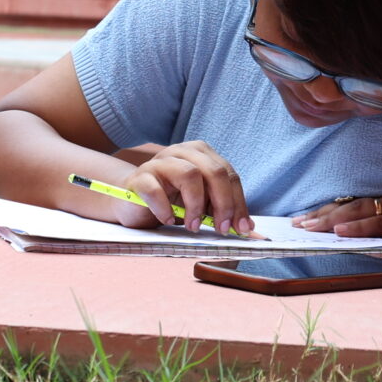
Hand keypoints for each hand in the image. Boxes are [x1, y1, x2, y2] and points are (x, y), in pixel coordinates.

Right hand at [120, 141, 247, 233]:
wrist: (132, 202)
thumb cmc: (170, 201)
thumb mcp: (201, 204)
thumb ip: (221, 210)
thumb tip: (248, 227)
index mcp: (201, 154)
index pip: (229, 175)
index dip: (238, 202)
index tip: (241, 228)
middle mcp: (182, 152)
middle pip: (214, 171)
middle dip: (223, 203)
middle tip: (222, 229)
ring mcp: (159, 162)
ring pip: (189, 174)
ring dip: (196, 205)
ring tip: (193, 225)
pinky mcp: (139, 177)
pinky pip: (156, 190)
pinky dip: (165, 209)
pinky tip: (167, 220)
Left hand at [293, 192, 381, 245]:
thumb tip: (374, 237)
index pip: (353, 204)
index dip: (328, 211)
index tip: (306, 217)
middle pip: (348, 207)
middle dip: (320, 216)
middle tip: (295, 224)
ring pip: (357, 213)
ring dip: (329, 221)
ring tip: (306, 228)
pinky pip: (380, 223)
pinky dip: (358, 228)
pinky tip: (339, 232)